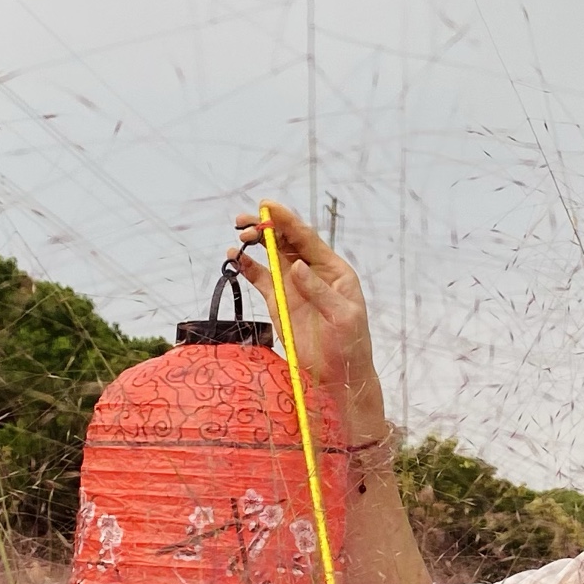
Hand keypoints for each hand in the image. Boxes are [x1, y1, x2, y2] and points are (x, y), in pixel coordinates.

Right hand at [230, 201, 386, 440]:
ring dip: (256, 242)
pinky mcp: (278, 302)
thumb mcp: (342, 317)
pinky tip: (234, 257)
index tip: (267, 206)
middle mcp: (312, 273)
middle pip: (286, 242)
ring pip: (271, 256)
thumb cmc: (349, 346)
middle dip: (267, 227)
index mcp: (333, 271)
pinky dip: (247, 266)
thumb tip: (298, 265)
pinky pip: (260, 278)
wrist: (337, 377)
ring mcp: (293, 286)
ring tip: (240, 235)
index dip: (287, 220)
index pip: (307, 239)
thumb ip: (319, 291)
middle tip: (245, 221)